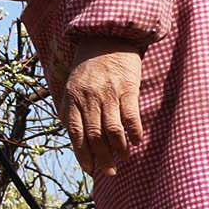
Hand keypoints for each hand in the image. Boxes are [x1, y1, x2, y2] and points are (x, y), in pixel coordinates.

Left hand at [60, 39, 148, 175]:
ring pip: (113, 129)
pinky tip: (137, 142)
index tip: (90, 170)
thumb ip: (72, 109)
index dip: (83, 154)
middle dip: (102, 158)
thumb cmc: (89, 66)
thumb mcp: (72, 85)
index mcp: (72, 98)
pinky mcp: (127, 88)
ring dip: (119, 148)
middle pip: (95, 136)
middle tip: (109, 172)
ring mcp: (108, 93)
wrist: (107, 37)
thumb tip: (75, 139)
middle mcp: (88, 98)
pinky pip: (131, 116)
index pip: (75, 133)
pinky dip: (134, 132)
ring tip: (122, 158)